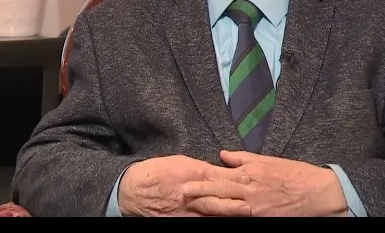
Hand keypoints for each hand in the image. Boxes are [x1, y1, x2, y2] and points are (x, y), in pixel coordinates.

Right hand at [118, 154, 251, 216]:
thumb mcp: (180, 163)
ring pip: (210, 213)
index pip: (218, 177)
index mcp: (192, 174)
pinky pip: (199, 221)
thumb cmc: (156, 172)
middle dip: (235, 202)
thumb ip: (201, 170)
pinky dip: (209, 220)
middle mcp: (191, 193)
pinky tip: (221, 221)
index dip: (235, 179)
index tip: (250, 179)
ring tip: (243, 213)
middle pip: (217, 198)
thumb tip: (220, 172)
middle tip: (251, 204)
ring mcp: (186, 211)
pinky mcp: (180, 220)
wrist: (133, 190)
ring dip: (227, 213)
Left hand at [182, 150, 347, 216]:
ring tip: (192, 205)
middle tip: (181, 193)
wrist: (319, 192)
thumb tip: (222, 155)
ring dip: (209, 205)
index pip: (221, 175)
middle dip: (199, 192)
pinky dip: (228, 216)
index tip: (187, 179)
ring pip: (227, 206)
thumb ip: (243, 158)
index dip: (203, 178)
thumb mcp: (268, 161)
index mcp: (251, 172)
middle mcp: (250, 188)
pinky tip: (215, 217)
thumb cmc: (295, 174)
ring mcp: (255, 206)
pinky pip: (240, 217)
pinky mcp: (262, 217)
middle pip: (220, 191)